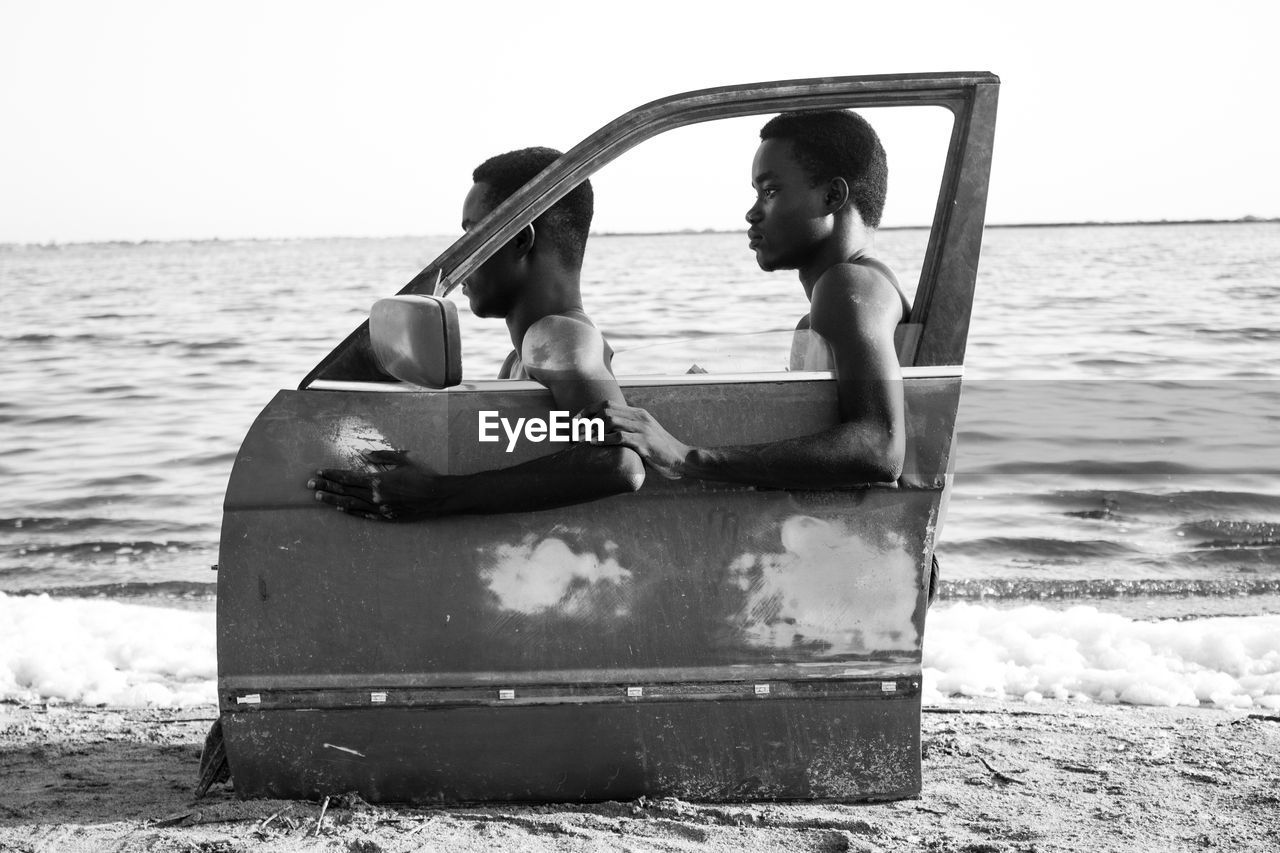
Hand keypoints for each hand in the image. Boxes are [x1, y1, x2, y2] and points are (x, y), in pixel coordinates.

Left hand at [307, 449, 444, 520]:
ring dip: (332, 500)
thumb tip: (364, 456)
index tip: (319, 472)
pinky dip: (350, 512)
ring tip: (319, 497)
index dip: (332, 475)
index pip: (348, 478)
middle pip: (345, 491)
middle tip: (310, 485)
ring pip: (350, 505)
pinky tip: (340, 509)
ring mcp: (380, 508)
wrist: (437, 496)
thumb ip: (383, 456)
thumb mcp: (404, 459)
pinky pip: (363, 515)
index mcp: (379, 480)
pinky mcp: (386, 517)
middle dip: (326, 487)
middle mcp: (375, 496)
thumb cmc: (423, 475)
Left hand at [579, 401, 690, 479]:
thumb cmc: (660, 450)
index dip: (588, 410)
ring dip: (592, 429)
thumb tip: (606, 433)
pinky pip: (620, 437)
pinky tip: (595, 444)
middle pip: (606, 409)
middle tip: (575, 433)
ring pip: (611, 420)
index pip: (607, 404)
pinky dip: (604, 439)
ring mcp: (643, 429)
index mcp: (638, 413)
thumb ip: (629, 430)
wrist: (682, 459)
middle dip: (586, 420)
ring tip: (581, 439)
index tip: (575, 421)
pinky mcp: (645, 443)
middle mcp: (640, 417)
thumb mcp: (644, 434)